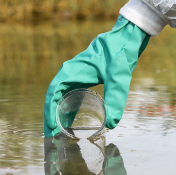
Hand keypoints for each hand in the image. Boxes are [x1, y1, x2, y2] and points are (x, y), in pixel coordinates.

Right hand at [43, 16, 149, 136]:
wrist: (126, 38)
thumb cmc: (120, 54)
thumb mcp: (118, 78)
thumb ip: (116, 100)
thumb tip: (112, 123)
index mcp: (72, 71)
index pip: (53, 92)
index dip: (49, 111)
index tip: (52, 127)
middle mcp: (70, 72)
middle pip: (54, 97)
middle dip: (51, 117)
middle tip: (51, 137)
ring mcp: (75, 74)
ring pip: (61, 96)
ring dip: (58, 113)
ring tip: (58, 133)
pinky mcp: (83, 77)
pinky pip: (70, 94)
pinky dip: (67, 107)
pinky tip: (71, 121)